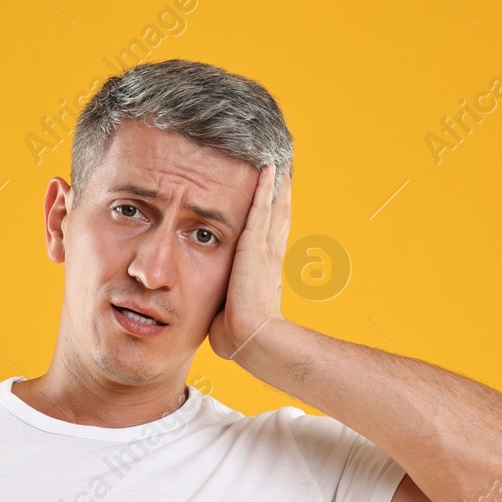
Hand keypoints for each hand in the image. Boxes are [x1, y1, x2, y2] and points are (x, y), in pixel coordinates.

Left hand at [208, 162, 290, 360]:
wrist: (250, 336)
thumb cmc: (238, 333)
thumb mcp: (231, 313)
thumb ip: (225, 305)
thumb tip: (215, 314)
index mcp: (264, 272)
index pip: (270, 240)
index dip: (274, 222)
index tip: (277, 206)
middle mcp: (270, 256)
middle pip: (278, 219)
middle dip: (281, 197)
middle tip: (285, 175)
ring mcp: (265, 249)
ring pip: (273, 209)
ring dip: (276, 186)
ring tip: (279, 165)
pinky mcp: (256, 244)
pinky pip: (261, 208)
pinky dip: (266, 187)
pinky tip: (268, 169)